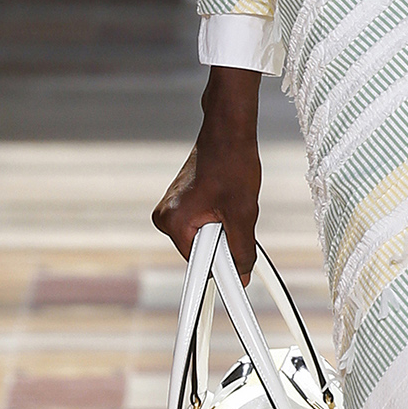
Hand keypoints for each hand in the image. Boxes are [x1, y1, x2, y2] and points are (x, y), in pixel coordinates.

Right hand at [153, 65, 261, 279]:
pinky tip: (225, 198)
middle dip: (223, 242)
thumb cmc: (232, 164)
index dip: (221, 268)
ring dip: (222, 229)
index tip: (237, 277)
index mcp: (173, 222)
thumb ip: (241, 250)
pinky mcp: (180, 204)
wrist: (227, 132)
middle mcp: (165, 218)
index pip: (198, 265)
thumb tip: (242, 275)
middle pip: (201, 252)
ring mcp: (171, 210)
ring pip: (204, 238)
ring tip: (230, 202)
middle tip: (236, 217)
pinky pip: (201, 224)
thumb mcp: (243, 213)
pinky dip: (217, 218)